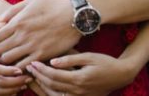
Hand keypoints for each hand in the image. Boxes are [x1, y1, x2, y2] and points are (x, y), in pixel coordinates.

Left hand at [0, 0, 80, 66]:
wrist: (74, 16)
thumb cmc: (52, 6)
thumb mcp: (31, 1)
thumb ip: (12, 10)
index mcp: (18, 21)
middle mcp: (22, 35)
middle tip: (3, 49)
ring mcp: (32, 46)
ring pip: (8, 60)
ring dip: (6, 60)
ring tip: (11, 56)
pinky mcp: (42, 55)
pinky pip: (23, 66)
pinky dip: (19, 65)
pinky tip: (23, 60)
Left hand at [26, 52, 140, 95]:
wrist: (120, 75)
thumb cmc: (105, 62)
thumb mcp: (88, 57)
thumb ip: (70, 59)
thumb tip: (52, 61)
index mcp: (79, 79)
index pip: (54, 76)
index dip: (41, 69)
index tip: (32, 62)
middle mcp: (78, 91)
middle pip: (51, 86)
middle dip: (38, 77)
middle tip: (28, 68)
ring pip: (54, 94)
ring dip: (41, 86)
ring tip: (32, 76)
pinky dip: (50, 92)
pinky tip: (43, 85)